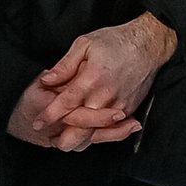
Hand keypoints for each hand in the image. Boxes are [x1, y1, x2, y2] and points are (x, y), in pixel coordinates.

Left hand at [7, 15, 176, 151]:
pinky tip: (86, 136)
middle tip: (50, 139)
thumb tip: (47, 80)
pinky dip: (97, 135)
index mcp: (91, 79)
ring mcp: (119, 106)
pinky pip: (111, 130)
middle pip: (81, 127)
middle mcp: (105, 97)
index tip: (37, 122)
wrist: (147, 46)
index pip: (66, 104)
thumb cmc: (116, 42)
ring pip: (96, 133)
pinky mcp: (128, 110)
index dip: (50, 115)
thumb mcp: (84, 44)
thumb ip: (64, 66)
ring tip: (64, 142)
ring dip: (80, 141)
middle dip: (64, 138)